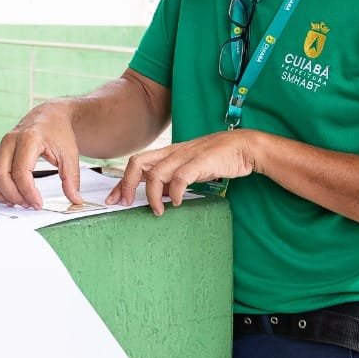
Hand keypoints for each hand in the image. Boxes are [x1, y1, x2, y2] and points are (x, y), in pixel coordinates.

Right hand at [0, 102, 81, 208]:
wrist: (49, 118)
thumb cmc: (58, 134)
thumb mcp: (70, 155)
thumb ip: (71, 178)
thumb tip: (75, 200)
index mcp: (29, 139)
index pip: (21, 171)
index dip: (28, 192)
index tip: (38, 204)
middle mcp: (10, 141)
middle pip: (1, 174)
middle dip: (14, 195)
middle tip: (29, 205)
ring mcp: (0, 146)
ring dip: (0, 193)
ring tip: (18, 203)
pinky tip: (7, 196)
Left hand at [105, 130, 257, 214]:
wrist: (244, 146)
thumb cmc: (219, 158)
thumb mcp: (191, 168)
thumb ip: (174, 179)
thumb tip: (159, 196)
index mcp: (169, 153)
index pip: (137, 163)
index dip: (122, 181)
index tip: (114, 199)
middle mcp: (173, 152)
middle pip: (138, 163)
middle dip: (126, 184)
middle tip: (125, 204)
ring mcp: (187, 156)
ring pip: (156, 173)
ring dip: (152, 195)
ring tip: (158, 211)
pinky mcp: (201, 161)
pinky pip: (181, 177)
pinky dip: (175, 192)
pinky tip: (177, 202)